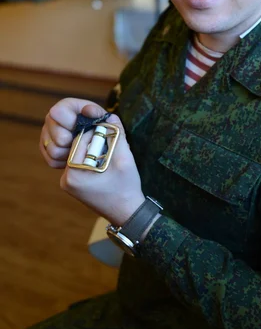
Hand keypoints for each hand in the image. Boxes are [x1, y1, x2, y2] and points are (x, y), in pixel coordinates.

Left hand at [40, 98, 144, 225]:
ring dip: (93, 149)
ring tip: (109, 153)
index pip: (81, 140)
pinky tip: (104, 160)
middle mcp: (66, 179)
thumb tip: (111, 116)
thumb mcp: (125, 159)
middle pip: (77, 146)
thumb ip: (116, 135)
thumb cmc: (126, 188)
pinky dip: (90, 158)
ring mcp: (67, 183)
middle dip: (94, 141)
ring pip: (78, 154)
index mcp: (75, 173)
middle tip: (110, 142)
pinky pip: (78, 163)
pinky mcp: (72, 184)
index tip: (110, 133)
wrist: (126, 213)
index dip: (97, 133)